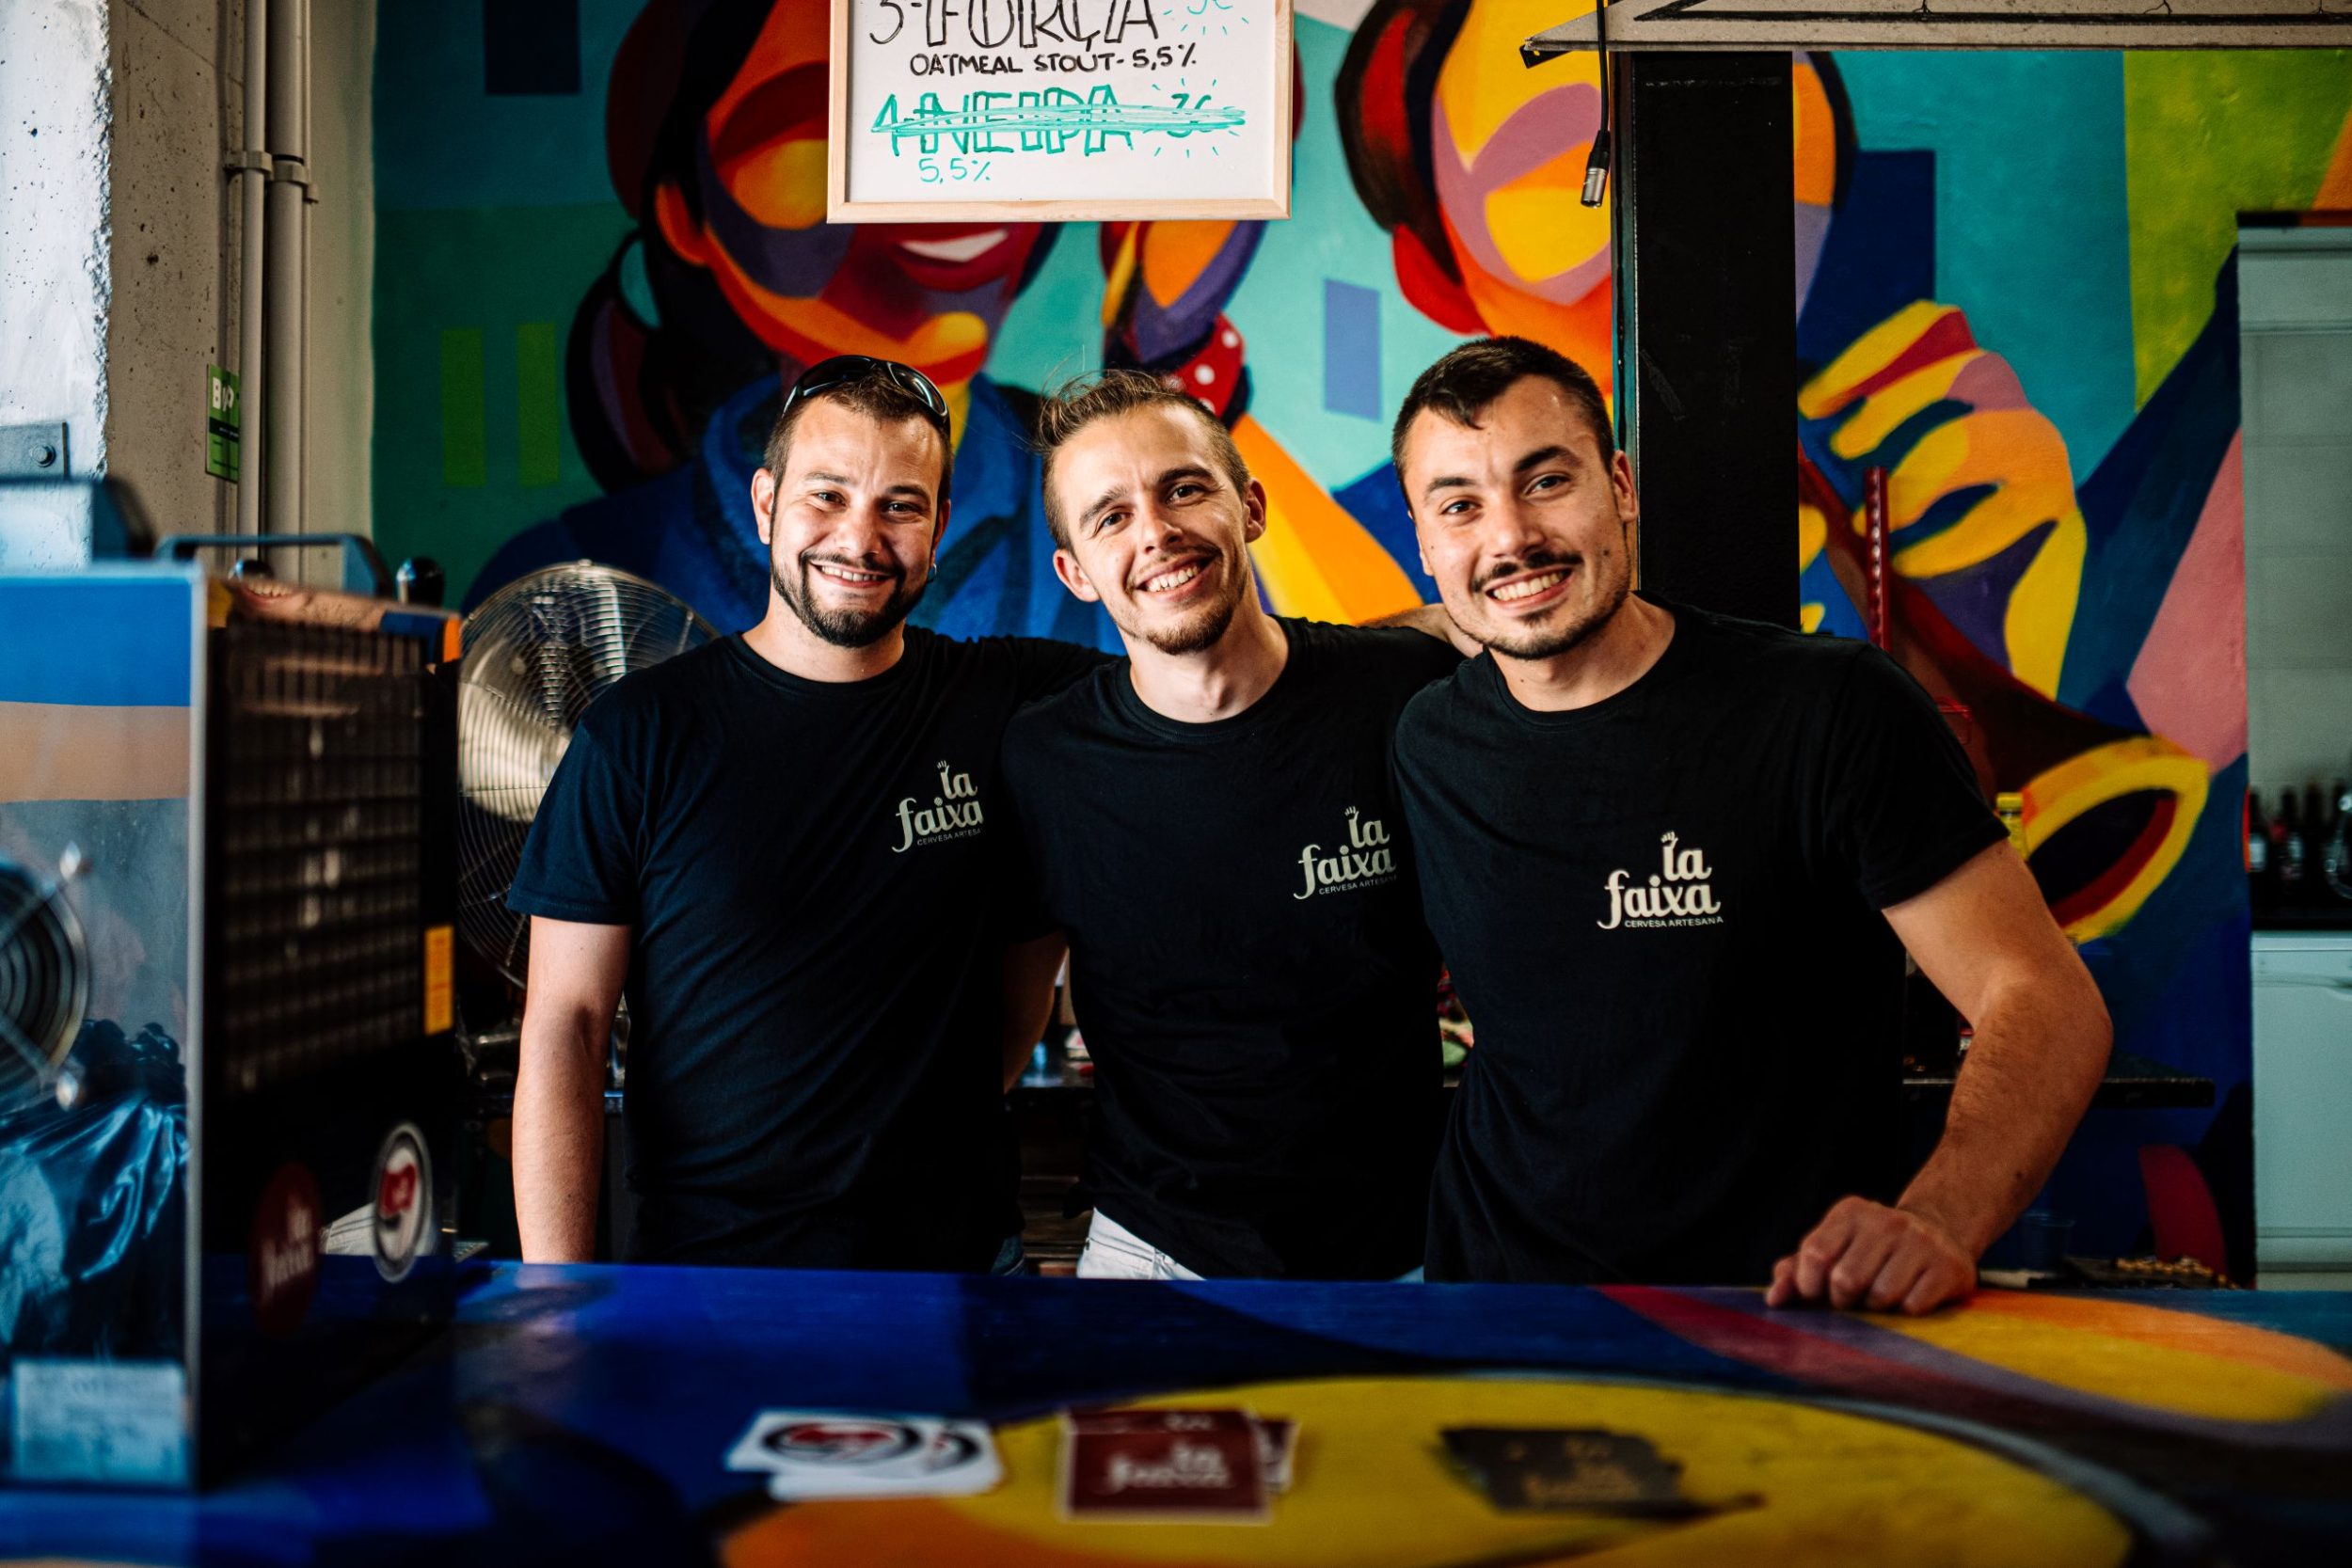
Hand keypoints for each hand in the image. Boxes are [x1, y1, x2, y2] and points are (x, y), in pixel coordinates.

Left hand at [1765, 1195, 1975, 1314]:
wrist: (1939, 1233)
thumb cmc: (1871, 1249)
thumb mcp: (1834, 1247)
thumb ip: (1796, 1270)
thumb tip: (1774, 1300)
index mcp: (1850, 1213)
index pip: (1815, 1253)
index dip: (1809, 1284)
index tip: (1816, 1294)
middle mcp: (1886, 1221)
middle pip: (1846, 1280)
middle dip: (1843, 1300)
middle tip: (1853, 1297)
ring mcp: (1920, 1241)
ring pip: (1880, 1296)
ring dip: (1876, 1307)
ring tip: (1882, 1295)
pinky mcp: (1948, 1266)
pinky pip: (1913, 1306)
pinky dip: (1906, 1311)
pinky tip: (1911, 1295)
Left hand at [1798, 301, 2083, 697]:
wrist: (1983, 683)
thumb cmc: (1923, 608)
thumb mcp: (1868, 545)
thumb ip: (1841, 506)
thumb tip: (1796, 476)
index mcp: (1964, 412)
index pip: (1936, 336)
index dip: (1878, 352)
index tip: (1816, 401)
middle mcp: (2011, 424)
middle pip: (1969, 361)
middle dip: (1899, 393)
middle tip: (1845, 446)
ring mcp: (2044, 467)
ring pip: (1993, 427)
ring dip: (1925, 465)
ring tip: (1882, 517)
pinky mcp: (2063, 517)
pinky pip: (2009, 507)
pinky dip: (1951, 538)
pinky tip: (1912, 566)